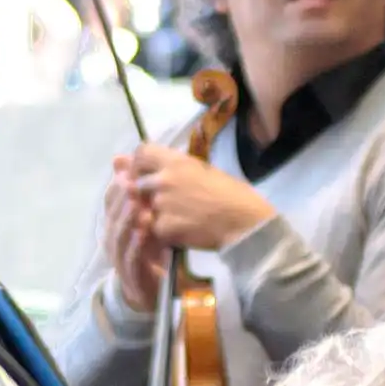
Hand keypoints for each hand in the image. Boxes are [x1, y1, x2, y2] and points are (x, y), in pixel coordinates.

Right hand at [102, 160, 166, 311]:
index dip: (117, 185)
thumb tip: (122, 159)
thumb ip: (138, 195)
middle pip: (112, 216)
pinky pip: (130, 258)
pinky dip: (134, 245)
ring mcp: (119, 257)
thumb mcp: (147, 221)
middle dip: (120, 199)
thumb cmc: (149, 251)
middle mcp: (112, 239)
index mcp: (114, 224)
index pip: (110, 200)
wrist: (149, 290)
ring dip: (126, 220)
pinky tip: (142, 234)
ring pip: (118, 235)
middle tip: (132, 183)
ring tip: (136, 205)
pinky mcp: (130, 275)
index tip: (129, 170)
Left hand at [126, 145, 275, 252]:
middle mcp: (164, 179)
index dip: (140, 164)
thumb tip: (141, 159)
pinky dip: (165, 232)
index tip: (148, 174)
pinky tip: (184, 231)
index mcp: (176, 161)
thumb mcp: (203, 170)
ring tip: (182, 217)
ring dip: (156, 213)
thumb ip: (172, 165)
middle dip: (147, 193)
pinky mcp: (164, 227)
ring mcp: (162, 204)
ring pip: (144, 208)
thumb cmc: (232, 194)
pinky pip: (154, 229)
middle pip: (137, 183)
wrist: (247, 223)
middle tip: (169, 202)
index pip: (140, 153)